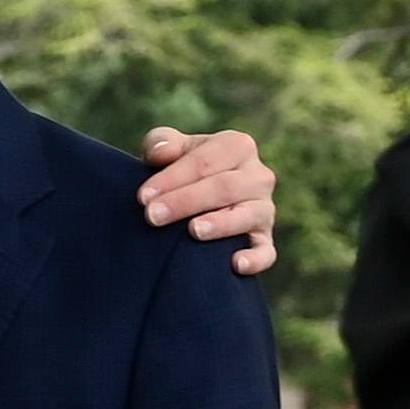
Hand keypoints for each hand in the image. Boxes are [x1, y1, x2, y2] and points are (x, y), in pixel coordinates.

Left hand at [139, 126, 279, 277]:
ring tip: (193, 231)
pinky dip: (255, 259)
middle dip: (185, 202)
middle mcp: (258, 176)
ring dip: (220, 224)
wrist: (198, 199)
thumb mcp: (170, 150)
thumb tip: (161, 153)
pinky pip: (266, 251)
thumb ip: (162, 143)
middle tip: (153, 216)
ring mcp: (265, 209)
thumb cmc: (183, 170)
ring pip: (247, 215)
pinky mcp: (264, 240)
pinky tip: (235, 265)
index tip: (143, 197)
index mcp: (237, 146)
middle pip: (224, 187)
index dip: (172, 178)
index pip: (204, 162)